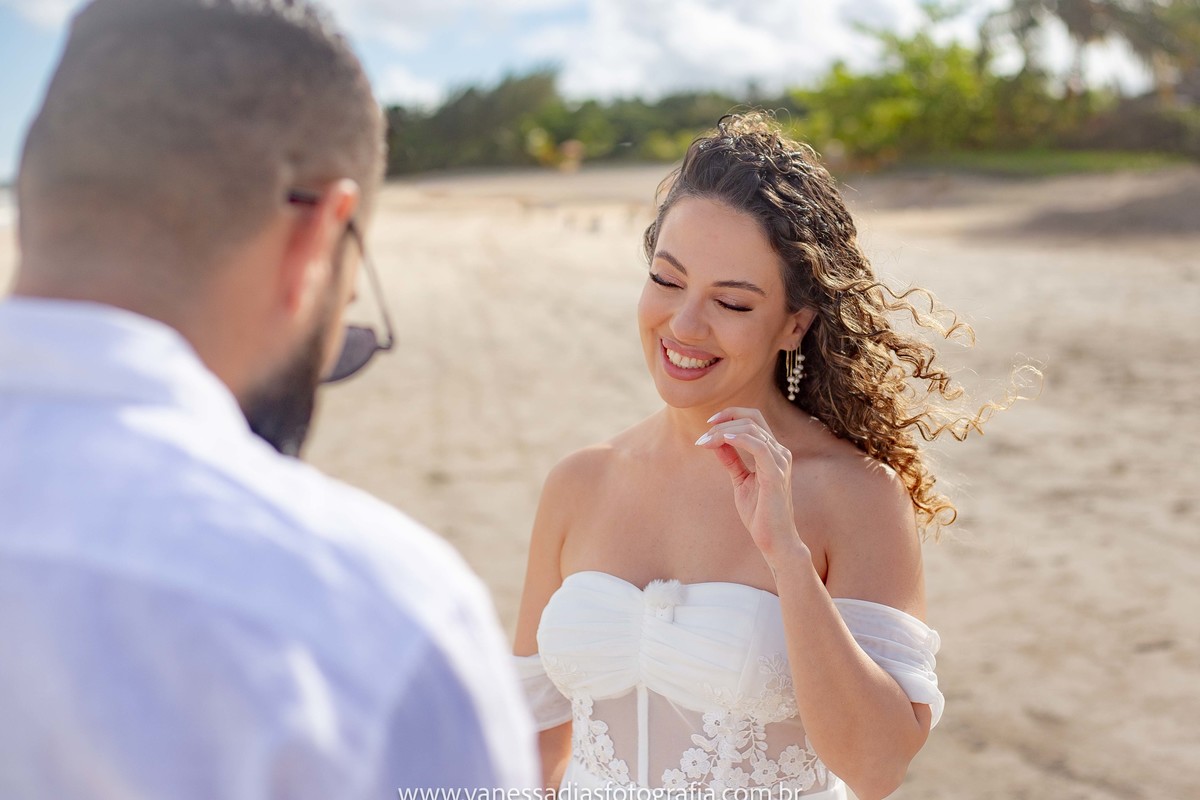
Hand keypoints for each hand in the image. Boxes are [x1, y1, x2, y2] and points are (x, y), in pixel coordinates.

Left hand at [695, 408, 807, 562]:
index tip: (709, 423)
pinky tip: (723, 441)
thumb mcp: (740, 481)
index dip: (732, 414)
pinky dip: (740, 439)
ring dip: (724, 432)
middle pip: (752, 419)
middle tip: (702, 436)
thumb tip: (716, 442)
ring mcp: (780, 462)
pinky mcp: (776, 475)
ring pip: (753, 430)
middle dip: (724, 422)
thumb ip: (732, 460)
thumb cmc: (760, 513)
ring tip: (706, 441)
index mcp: (772, 452)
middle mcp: (779, 453)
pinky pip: (759, 447)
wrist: (774, 540)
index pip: (754, 419)